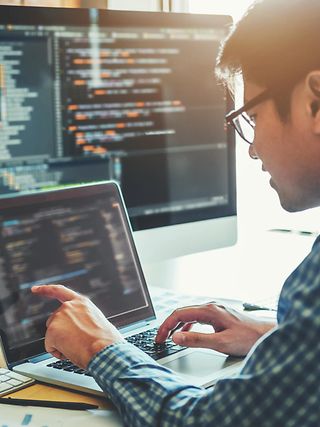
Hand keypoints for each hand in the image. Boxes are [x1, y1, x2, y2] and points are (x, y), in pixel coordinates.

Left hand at [32, 284, 123, 368]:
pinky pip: (49, 346)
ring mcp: (59, 317)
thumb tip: (81, 329)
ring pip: (52, 335)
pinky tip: (70, 352)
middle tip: (77, 342)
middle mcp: (69, 306)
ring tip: (78, 346)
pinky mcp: (52, 330)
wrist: (104, 349)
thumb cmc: (105, 340)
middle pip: (54, 320)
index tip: (35, 289)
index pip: (59, 291)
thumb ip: (84, 319)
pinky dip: (58, 352)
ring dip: (61, 343)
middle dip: (60, 333)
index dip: (46, 290)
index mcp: (81, 302)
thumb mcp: (97, 321)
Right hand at [156, 303, 274, 356]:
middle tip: (160, 339)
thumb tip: (176, 338)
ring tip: (169, 338)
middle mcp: (210, 307)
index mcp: (209, 310)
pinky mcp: (218, 316)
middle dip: (169, 326)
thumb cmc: (247, 338)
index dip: (166, 326)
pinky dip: (187, 326)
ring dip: (177, 326)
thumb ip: (196, 340)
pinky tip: (186, 335)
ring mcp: (214, 310)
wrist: (266, 335)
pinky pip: (197, 318)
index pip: (179, 314)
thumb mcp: (220, 342)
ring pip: (189, 315)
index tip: (159, 337)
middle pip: (182, 313)